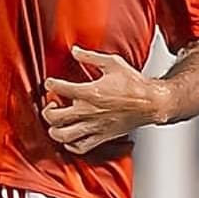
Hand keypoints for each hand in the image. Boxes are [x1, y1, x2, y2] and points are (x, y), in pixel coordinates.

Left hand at [41, 46, 163, 155]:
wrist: (151, 103)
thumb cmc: (134, 84)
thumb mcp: (112, 63)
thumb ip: (90, 57)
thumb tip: (74, 50)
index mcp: (90, 92)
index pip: (59, 88)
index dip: (50, 84)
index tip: (50, 83)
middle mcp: (89, 112)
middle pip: (55, 117)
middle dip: (47, 110)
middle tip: (51, 104)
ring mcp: (94, 126)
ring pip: (63, 135)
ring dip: (54, 129)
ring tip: (56, 123)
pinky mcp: (102, 137)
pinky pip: (80, 147)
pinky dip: (70, 145)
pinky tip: (70, 137)